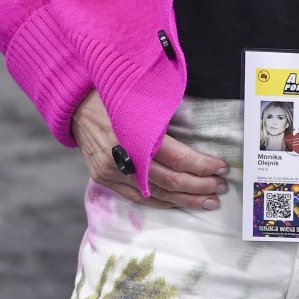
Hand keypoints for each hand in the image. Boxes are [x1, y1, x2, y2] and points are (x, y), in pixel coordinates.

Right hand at [71, 90, 228, 209]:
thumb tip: (199, 137)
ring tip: (208, 200)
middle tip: (220, 186)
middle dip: (200, 185)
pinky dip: (162, 201)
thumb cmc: (115, 96)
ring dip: (186, 199)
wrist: (76, 103)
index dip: (203, 165)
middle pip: (171, 180)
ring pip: (157, 193)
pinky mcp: (104, 179)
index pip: (178, 158)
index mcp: (137, 133)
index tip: (222, 167)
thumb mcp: (142, 101)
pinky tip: (179, 202)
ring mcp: (112, 171)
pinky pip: (138, 197)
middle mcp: (124, 157)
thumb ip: (166, 121)